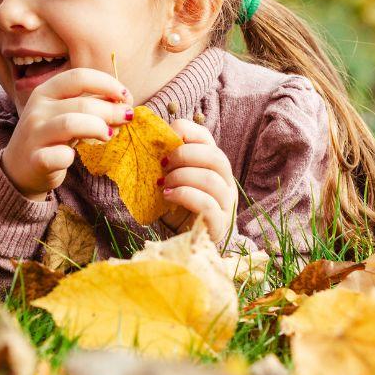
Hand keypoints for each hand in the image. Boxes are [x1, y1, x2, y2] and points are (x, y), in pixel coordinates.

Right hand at [0, 68, 131, 198]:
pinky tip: (74, 157)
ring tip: (108, 135)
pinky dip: (72, 156)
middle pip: (82, 102)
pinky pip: (60, 155)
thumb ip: (89, 104)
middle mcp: (37, 109)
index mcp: (45, 92)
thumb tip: (123, 100)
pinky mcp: (36, 160)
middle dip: (111, 109)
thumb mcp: (64, 114)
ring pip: (71, 124)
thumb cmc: (50, 138)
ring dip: (98, 128)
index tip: (125, 96)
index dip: (107, 83)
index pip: (78, 77)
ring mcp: (34, 134)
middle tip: (126, 117)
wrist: (19, 170)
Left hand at [158, 118, 237, 244]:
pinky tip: (168, 197)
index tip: (165, 140)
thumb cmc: (176, 208)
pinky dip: (184, 196)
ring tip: (164, 185)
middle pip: (215, 157)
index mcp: (213, 166)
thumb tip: (149, 139)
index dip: (186, 132)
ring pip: (212, 180)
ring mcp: (226, 204)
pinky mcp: (220, 224)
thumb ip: (167, 162)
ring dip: (182, 178)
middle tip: (163, 165)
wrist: (185, 241)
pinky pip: (207, 204)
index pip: (206, 138)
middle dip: (184, 156)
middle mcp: (226, 182)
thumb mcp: (170, 181)